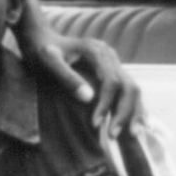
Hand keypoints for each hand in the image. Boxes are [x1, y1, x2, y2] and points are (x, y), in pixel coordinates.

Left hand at [22, 25, 141, 133]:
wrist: (42, 40)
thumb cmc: (41, 51)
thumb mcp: (48, 61)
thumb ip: (66, 77)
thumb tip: (89, 98)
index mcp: (96, 51)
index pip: (111, 82)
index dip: (106, 104)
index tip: (95, 124)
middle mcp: (109, 55)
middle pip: (128, 86)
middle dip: (124, 113)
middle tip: (113, 135)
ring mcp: (112, 62)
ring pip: (133, 88)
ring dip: (134, 113)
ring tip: (130, 135)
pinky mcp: (112, 70)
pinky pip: (128, 90)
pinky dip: (132, 107)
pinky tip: (133, 124)